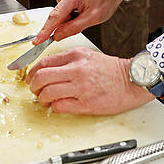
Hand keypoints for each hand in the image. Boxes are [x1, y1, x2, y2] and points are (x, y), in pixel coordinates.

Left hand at [26, 47, 153, 114]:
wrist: (132, 81)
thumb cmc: (112, 70)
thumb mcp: (88, 55)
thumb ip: (67, 60)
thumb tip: (47, 70)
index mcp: (76, 55)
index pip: (44, 62)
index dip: (32, 72)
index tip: (31, 78)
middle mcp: (76, 69)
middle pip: (41, 77)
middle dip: (33, 85)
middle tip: (34, 90)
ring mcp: (80, 87)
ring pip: (47, 92)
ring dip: (41, 98)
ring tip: (44, 100)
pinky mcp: (85, 103)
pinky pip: (59, 106)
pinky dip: (53, 107)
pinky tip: (56, 105)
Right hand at [33, 0, 131, 43]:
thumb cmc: (105, 0)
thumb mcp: (92, 18)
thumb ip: (73, 28)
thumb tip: (57, 36)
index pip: (55, 17)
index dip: (45, 31)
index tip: (37, 41)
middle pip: (57, 16)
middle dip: (66, 24)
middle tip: (82, 21)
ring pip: (60, 15)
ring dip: (69, 19)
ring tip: (84, 13)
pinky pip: (63, 11)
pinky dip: (70, 15)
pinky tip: (80, 11)